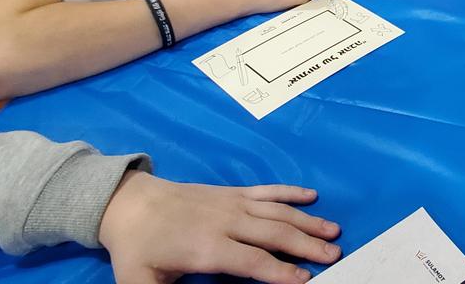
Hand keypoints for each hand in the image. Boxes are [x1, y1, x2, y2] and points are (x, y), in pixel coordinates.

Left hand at [99, 171, 340, 283]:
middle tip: (335, 254)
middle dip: (307, 245)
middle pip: (274, 233)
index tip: (306, 279)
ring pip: (277, 211)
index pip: (252, 261)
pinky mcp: (233, 192)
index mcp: (207, 247)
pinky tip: (312, 195)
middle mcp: (226, 222)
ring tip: (333, 231)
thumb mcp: (139, 282)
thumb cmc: (136, 249)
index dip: (280, 271)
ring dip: (307, 221)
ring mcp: (232, 203)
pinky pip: (267, 190)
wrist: (129, 203)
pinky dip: (291, 192)